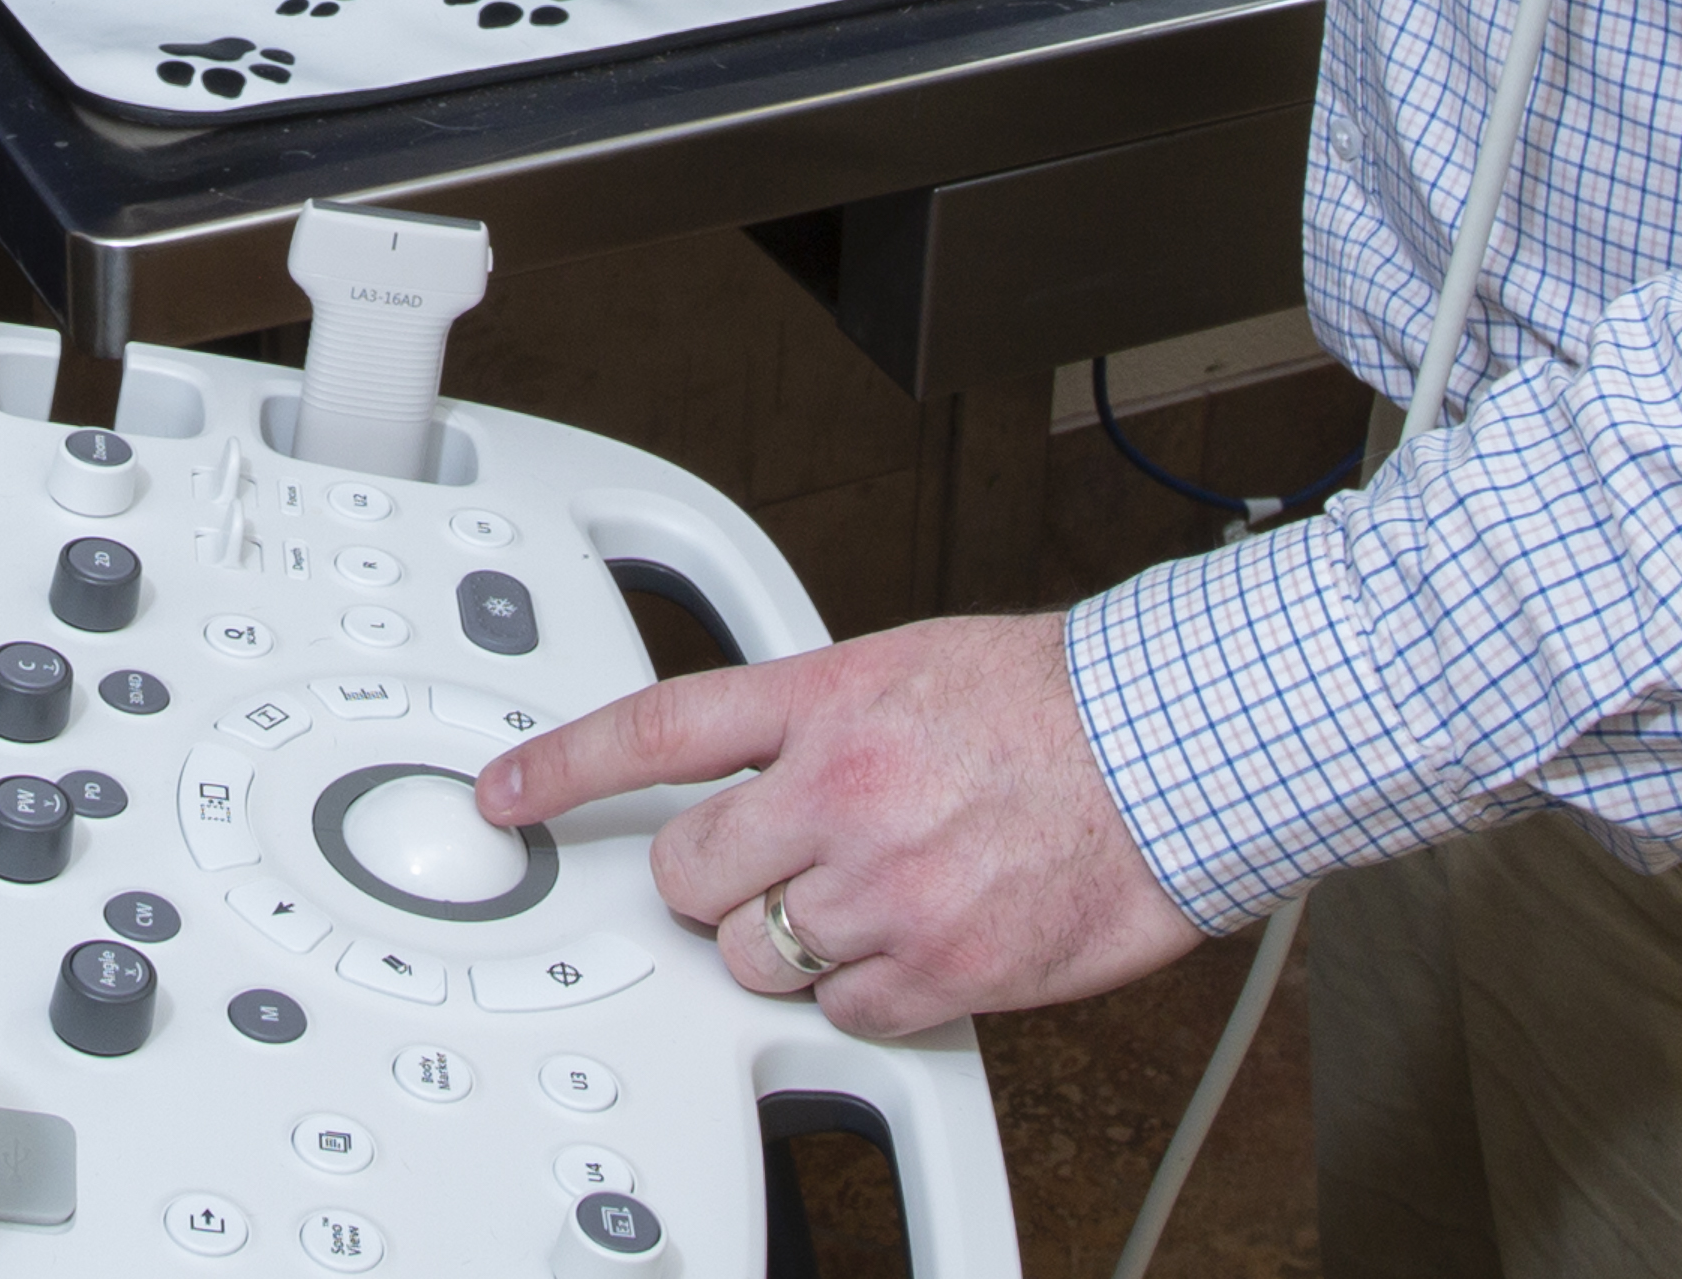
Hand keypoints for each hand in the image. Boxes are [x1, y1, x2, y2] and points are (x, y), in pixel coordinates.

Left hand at [477, 612, 1202, 1039]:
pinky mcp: (938, 967)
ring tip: (876, 894)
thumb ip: (817, 719)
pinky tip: (925, 939)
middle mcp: (841, 790)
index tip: (509, 797)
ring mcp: (885, 886)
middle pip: (692, 872)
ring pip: (759, 958)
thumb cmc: (1058, 705)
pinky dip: (873, 993)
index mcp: (828, 698)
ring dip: (797, 941)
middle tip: (778, 865)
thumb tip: (749, 768)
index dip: (563, 769)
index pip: (657, 730)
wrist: (1172, 752)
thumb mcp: (912, 665)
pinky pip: (846, 1014)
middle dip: (718, 881)